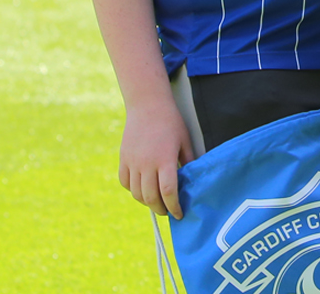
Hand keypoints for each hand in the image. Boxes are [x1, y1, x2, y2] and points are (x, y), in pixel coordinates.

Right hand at [118, 97, 193, 217]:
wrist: (148, 105)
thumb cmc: (171, 122)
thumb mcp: (185, 141)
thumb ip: (189, 162)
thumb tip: (196, 182)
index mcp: (165, 159)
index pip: (168, 192)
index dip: (174, 207)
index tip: (179, 214)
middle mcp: (146, 163)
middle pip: (151, 197)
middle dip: (161, 209)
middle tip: (168, 212)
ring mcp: (132, 161)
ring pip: (136, 193)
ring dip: (146, 202)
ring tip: (156, 202)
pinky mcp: (123, 158)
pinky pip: (125, 182)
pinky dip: (132, 190)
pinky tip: (141, 189)